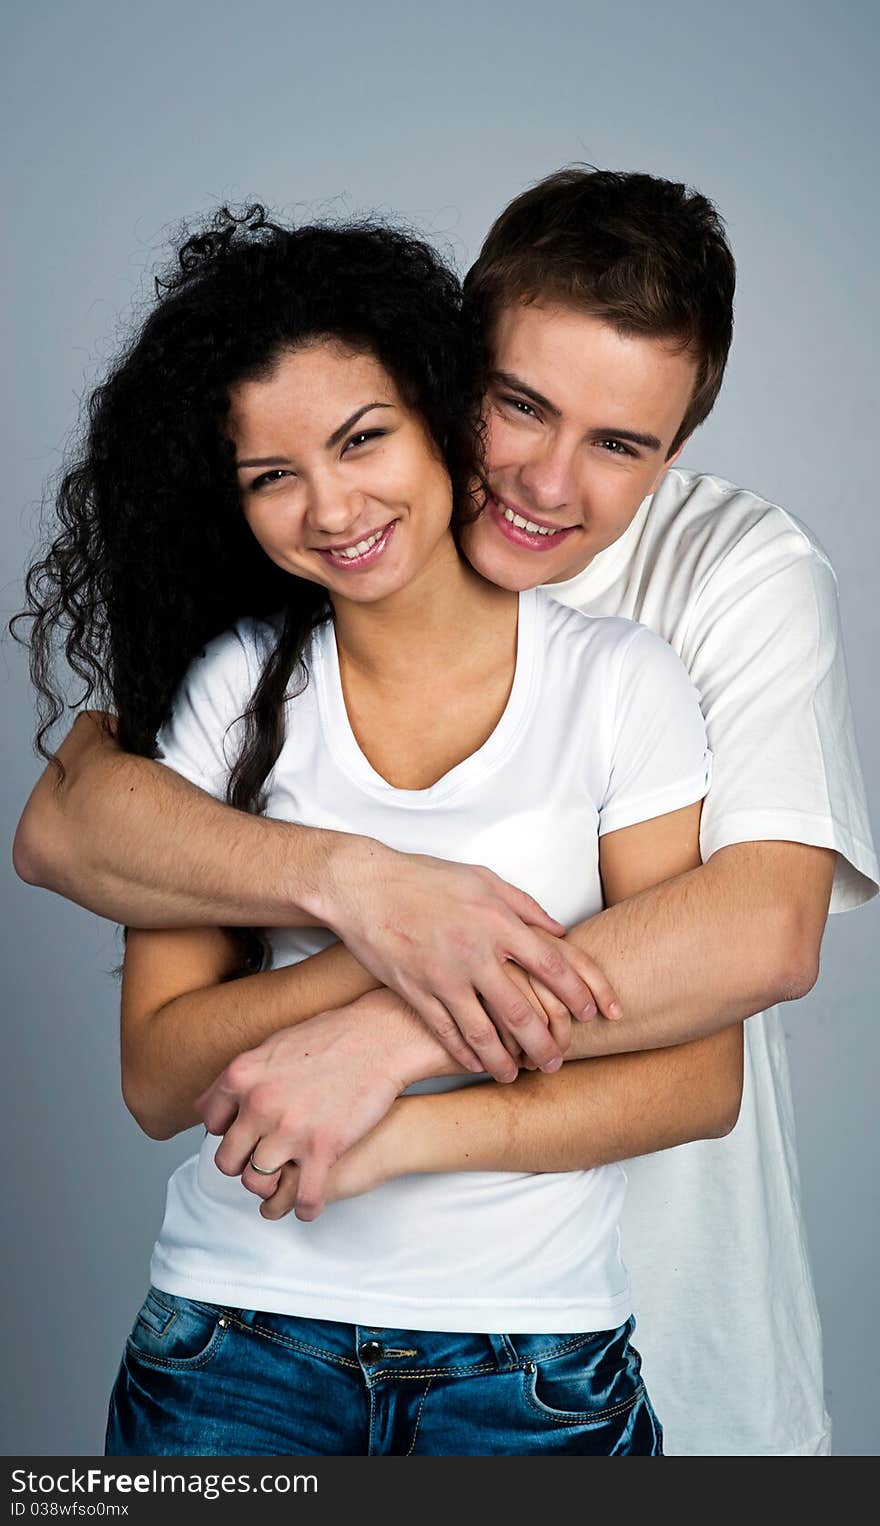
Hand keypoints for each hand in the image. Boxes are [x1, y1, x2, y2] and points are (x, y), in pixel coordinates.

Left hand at [195, 995, 417, 1221]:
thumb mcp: (274, 1044)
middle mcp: (259, 1104)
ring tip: (284, 1180)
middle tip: (262, 1159)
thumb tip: (222, 1095)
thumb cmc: (332, 1036)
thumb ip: (246, 1075)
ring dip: (268, 1186)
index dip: (228, 1133)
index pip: (211, 1124)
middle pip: (228, 1159)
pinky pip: (302, 1196)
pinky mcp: (323, 1148)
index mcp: (242, 1076)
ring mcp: (290, 1129)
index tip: (245, 1135)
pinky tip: (310, 1205)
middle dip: (243, 1164)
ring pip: (255, 1182)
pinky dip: (304, 1207)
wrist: (378, 1037)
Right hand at [320, 840, 616, 1080]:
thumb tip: (560, 929)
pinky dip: (464, 1053)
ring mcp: (443, 975)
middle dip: (545, 1044)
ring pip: (483, 1033)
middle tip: (556, 1061)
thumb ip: (524, 905)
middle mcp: (475, 951)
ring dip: (504, 1061)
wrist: (364, 885)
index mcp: (498, 921)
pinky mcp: (415, 990)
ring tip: (517, 1076)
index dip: (579, 993)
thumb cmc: (425, 878)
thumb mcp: (482, 879)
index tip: (593, 1014)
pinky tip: (477, 1064)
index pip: (554, 964)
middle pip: (522, 1011)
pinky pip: (446, 1031)